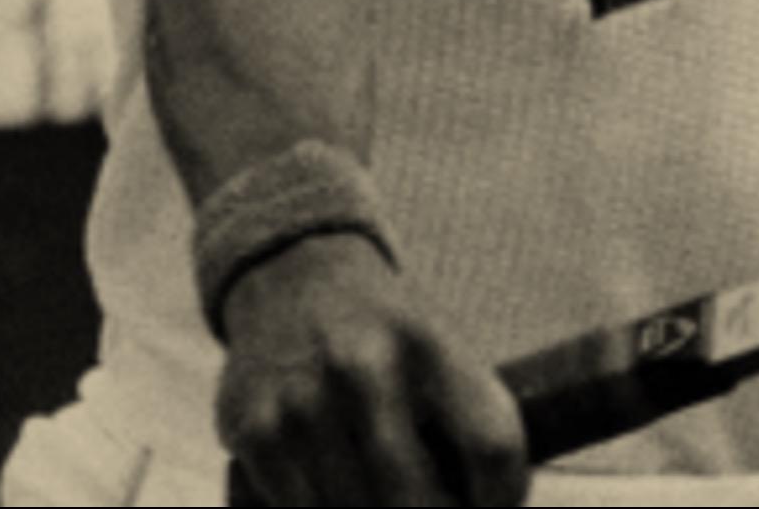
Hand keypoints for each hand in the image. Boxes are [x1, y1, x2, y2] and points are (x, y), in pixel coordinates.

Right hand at [217, 233, 527, 506]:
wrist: (288, 273)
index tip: (493, 507)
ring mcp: (304, 401)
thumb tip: (484, 507)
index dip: (502, 496)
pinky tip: (338, 496)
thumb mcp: (438, 345)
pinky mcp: (255, 430)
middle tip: (436, 505)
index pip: (491, 444)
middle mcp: (364, 365)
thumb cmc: (383, 334)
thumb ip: (467, 419)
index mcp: (428, 342)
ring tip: (385, 494)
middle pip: (420, 498)